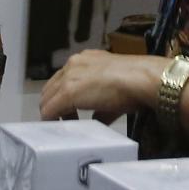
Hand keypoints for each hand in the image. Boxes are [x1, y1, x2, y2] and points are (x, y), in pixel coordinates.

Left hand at [40, 50, 162, 124]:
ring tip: (67, 126)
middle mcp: (73, 64)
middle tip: (68, 121)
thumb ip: (100, 106)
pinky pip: (49, 111)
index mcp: (84, 60)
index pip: (63, 80)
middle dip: (55, 107)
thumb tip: (96, 120)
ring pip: (47, 99)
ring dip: (53, 114)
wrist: (140, 79)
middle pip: (50, 89)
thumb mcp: (114, 92)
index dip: (63, 99)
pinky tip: (61, 129)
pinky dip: (52, 121)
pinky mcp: (67, 92)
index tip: (71, 113)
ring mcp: (68, 77)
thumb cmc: (135, 84)